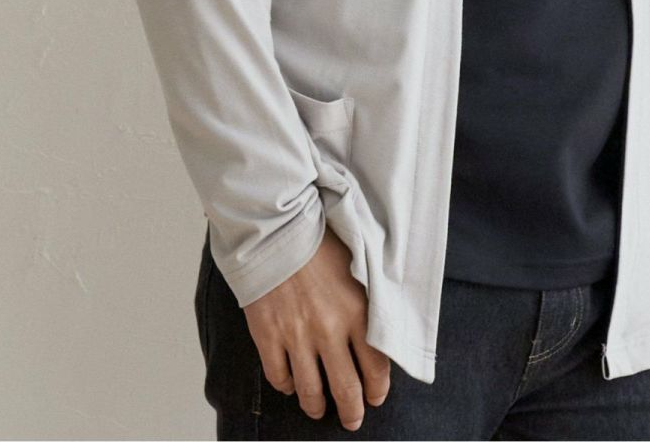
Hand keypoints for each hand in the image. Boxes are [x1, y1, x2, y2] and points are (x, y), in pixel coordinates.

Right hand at [243, 226, 390, 430]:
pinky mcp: (267, 336)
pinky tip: (291, 384)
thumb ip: (369, 300)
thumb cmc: (321, 242)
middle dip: (352, 412)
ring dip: (317, 406)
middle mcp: (329, 330)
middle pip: (346, 389)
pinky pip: (278, 377)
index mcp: (357, 311)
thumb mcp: (358, 267)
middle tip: (352, 420)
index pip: (376, 366)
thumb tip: (381, 328)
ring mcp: (296, 336)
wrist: (276, 228)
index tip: (376, 397)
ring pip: (310, 391)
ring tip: (319, 409)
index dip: (378, 389)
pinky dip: (286, 386)